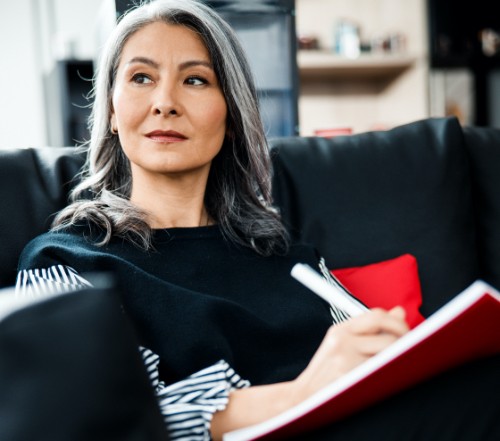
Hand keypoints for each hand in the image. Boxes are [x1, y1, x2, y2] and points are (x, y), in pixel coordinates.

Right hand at [292, 306, 408, 403]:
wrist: (305, 396)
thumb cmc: (329, 371)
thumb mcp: (343, 343)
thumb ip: (371, 328)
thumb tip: (399, 311)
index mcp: (341, 330)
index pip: (376, 315)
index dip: (397, 322)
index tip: (406, 332)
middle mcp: (342, 340)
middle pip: (387, 333)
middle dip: (405, 340)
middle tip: (413, 349)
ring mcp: (345, 359)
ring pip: (388, 352)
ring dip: (399, 358)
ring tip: (400, 363)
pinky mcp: (349, 376)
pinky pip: (382, 371)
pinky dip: (391, 372)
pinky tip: (390, 376)